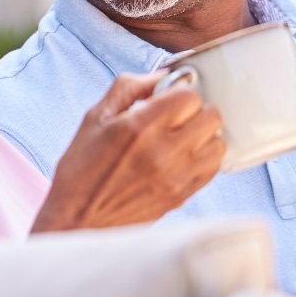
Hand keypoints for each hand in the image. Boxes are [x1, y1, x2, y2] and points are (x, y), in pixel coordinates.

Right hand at [32, 71, 223, 231]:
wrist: (78, 220)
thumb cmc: (81, 168)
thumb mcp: (94, 118)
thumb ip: (129, 88)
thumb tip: (164, 76)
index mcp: (138, 127)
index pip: (189, 96)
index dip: (179, 92)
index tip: (166, 100)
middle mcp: (162, 152)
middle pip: (211, 116)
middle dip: (195, 111)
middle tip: (176, 117)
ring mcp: (176, 177)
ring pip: (218, 142)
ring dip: (203, 136)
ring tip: (183, 139)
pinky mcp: (182, 196)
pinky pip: (213, 168)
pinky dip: (204, 158)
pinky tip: (184, 158)